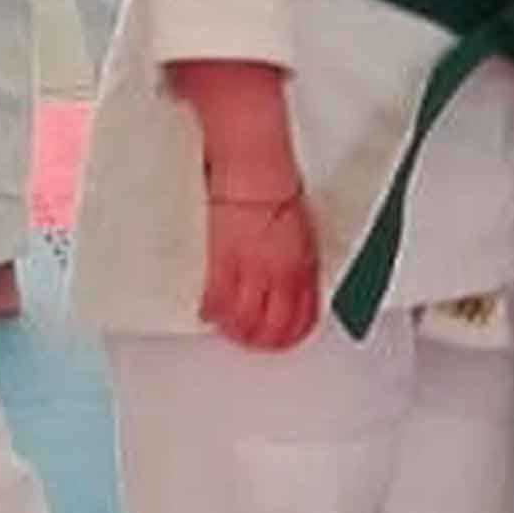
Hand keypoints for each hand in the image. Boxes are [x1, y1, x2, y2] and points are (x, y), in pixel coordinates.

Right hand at [199, 179, 319, 349]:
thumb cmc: (277, 191)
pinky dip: (211, 312)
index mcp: (302, 267)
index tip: (286, 337)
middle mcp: (279, 274)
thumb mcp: (303, 233)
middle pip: (273, 327)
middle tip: (254, 342)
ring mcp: (250, 271)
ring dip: (237, 331)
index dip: (294, 334)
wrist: (255, 170)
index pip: (304, 316)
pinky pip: (216, 301)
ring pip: (244, 321)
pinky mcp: (223, 263)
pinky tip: (209, 314)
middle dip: (264, 341)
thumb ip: (300, 263)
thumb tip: (298, 282)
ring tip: (230, 331)